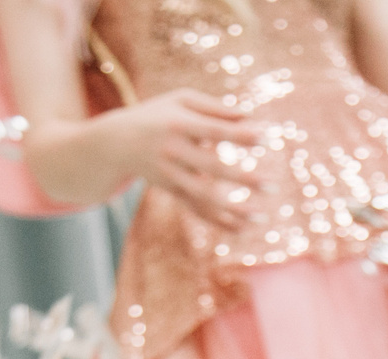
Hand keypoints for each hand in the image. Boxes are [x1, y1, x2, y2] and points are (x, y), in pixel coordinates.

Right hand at [103, 90, 260, 227]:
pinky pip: (196, 208)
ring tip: (261, 218)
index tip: (265, 138)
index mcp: (179, 123)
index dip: (239, 135)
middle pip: (212, 167)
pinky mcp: (171, 189)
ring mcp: (171, 174)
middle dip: (242, 179)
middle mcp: (173, 150)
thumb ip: (216, 107)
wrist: (115, 142)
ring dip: (232, 209)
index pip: (214, 130)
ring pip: (204, 196)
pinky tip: (241, 229)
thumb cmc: (158, 114)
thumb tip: (252, 116)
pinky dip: (217, 220)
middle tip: (272, 186)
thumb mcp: (181, 100)